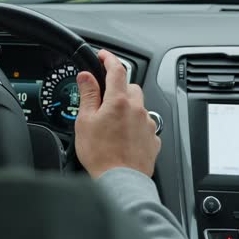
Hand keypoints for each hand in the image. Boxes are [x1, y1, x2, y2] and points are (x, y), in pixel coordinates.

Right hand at [75, 50, 160, 178]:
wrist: (120, 182)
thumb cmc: (101, 155)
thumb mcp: (85, 121)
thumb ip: (88, 95)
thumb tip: (86, 76)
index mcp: (119, 101)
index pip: (116, 69)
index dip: (109, 59)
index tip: (103, 56)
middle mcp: (137, 109)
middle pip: (130, 87)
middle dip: (119, 87)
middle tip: (104, 97)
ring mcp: (147, 124)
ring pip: (139, 106)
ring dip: (128, 107)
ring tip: (112, 123)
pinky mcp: (153, 139)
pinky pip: (145, 125)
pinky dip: (136, 125)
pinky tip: (124, 136)